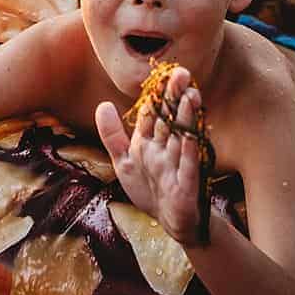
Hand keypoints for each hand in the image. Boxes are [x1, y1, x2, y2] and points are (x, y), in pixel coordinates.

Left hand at [95, 66, 205, 245]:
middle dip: (175, 97)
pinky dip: (190, 151)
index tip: (162, 73)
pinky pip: (189, 165)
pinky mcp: (187, 185)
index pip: (153, 113)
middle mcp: (166, 148)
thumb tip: (103, 104)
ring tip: (190, 94)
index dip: (156, 94)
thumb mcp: (124, 161)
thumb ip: (112, 134)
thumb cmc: (149, 189)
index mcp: (150, 140)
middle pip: (170, 119)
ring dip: (186, 118)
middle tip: (181, 73)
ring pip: (183, 138)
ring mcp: (177, 165)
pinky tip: (191, 136)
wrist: (170, 221)